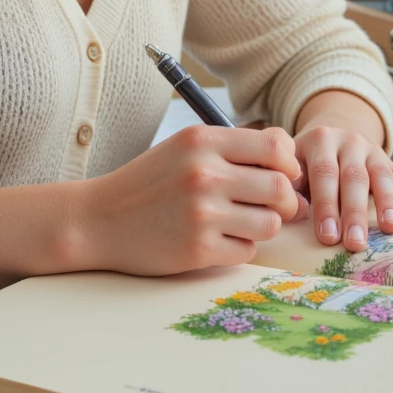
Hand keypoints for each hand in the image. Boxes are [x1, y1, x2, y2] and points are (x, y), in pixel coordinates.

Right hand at [84, 125, 302, 275]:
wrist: (98, 220)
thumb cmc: (149, 183)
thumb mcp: (185, 149)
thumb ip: (234, 150)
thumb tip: (293, 169)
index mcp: (202, 141)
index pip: (276, 147)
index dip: (288, 164)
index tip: (281, 175)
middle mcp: (204, 173)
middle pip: (280, 188)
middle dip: (284, 201)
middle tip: (270, 207)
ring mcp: (201, 213)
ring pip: (270, 223)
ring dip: (262, 227)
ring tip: (240, 223)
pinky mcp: (198, 249)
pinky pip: (246, 251)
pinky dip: (239, 248)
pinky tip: (217, 240)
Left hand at [292, 122, 392, 251]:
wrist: (327, 136)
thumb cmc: (302, 162)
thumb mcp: (291, 164)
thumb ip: (290, 185)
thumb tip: (292, 211)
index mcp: (319, 140)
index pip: (324, 174)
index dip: (326, 205)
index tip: (327, 237)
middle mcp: (348, 141)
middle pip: (354, 177)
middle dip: (355, 213)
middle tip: (355, 244)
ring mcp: (371, 150)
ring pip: (381, 175)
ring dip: (387, 204)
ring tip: (390, 229)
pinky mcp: (388, 160)